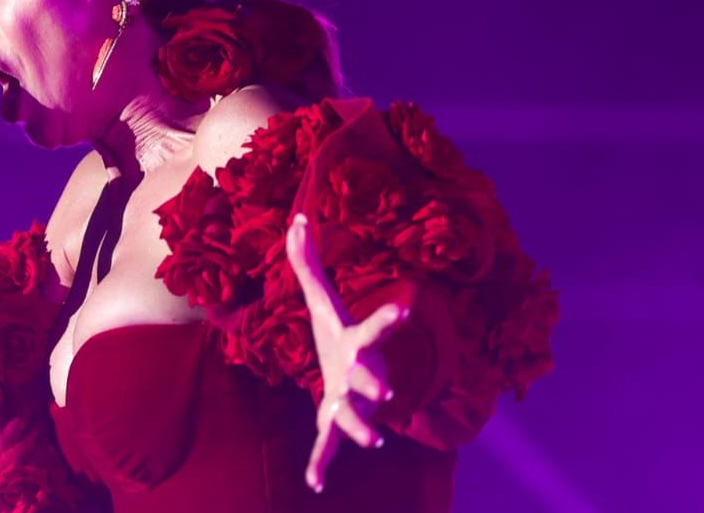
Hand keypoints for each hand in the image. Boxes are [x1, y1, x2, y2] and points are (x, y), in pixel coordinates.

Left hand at [286, 213, 408, 492]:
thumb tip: (296, 218)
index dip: (389, 318)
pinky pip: (328, 445)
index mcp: (354, 342)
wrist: (346, 375)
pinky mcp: (333, 423)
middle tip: (386, 391)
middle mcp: (357, 374)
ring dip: (362, 429)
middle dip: (376, 382)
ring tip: (374, 440)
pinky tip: (314, 484)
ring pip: (355, 417)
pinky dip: (322, 463)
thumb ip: (307, 260)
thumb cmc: (335, 333)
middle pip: (368, 378)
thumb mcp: (320, 298)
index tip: (407, 308)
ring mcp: (348, 401)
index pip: (373, 328)